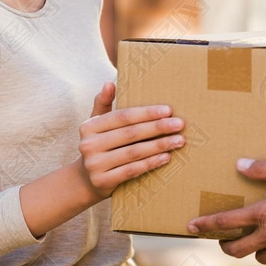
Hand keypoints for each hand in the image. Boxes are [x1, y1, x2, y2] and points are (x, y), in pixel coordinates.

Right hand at [78, 83, 183, 197]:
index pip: (122, 117)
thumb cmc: (99, 147)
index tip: (168, 110)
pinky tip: (166, 157)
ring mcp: (94, 164)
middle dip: (157, 128)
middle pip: (130, 133)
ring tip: (178, 141)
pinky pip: (132, 170)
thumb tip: (109, 83)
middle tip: (179, 125)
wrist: (86, 181)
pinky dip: (150, 163)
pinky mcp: (103, 181)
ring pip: (133, 152)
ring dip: (159, 146)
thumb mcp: (96, 125)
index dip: (146, 113)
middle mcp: (89, 144)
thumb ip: (103, 104)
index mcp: (89, 126)